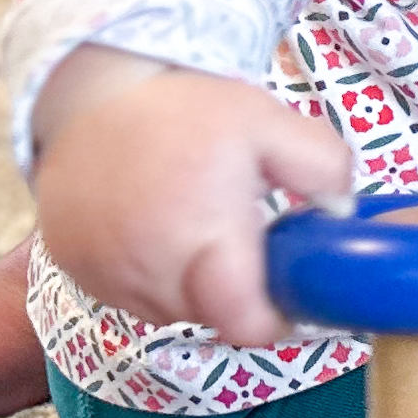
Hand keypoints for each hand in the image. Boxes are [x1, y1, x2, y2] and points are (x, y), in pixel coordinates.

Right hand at [29, 46, 352, 346]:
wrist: (92, 97)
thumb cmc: (188, 111)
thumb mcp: (270, 122)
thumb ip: (323, 166)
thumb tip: (342, 214)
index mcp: (205, 232)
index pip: (243, 321)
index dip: (274, 320)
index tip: (290, 297)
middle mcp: (150, 266)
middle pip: (211, 316)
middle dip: (237, 292)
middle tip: (244, 242)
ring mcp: (107, 274)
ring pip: (169, 311)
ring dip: (192, 286)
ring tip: (195, 227)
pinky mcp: (76, 271)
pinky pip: (128, 296)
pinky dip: (151, 277)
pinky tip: (156, 230)